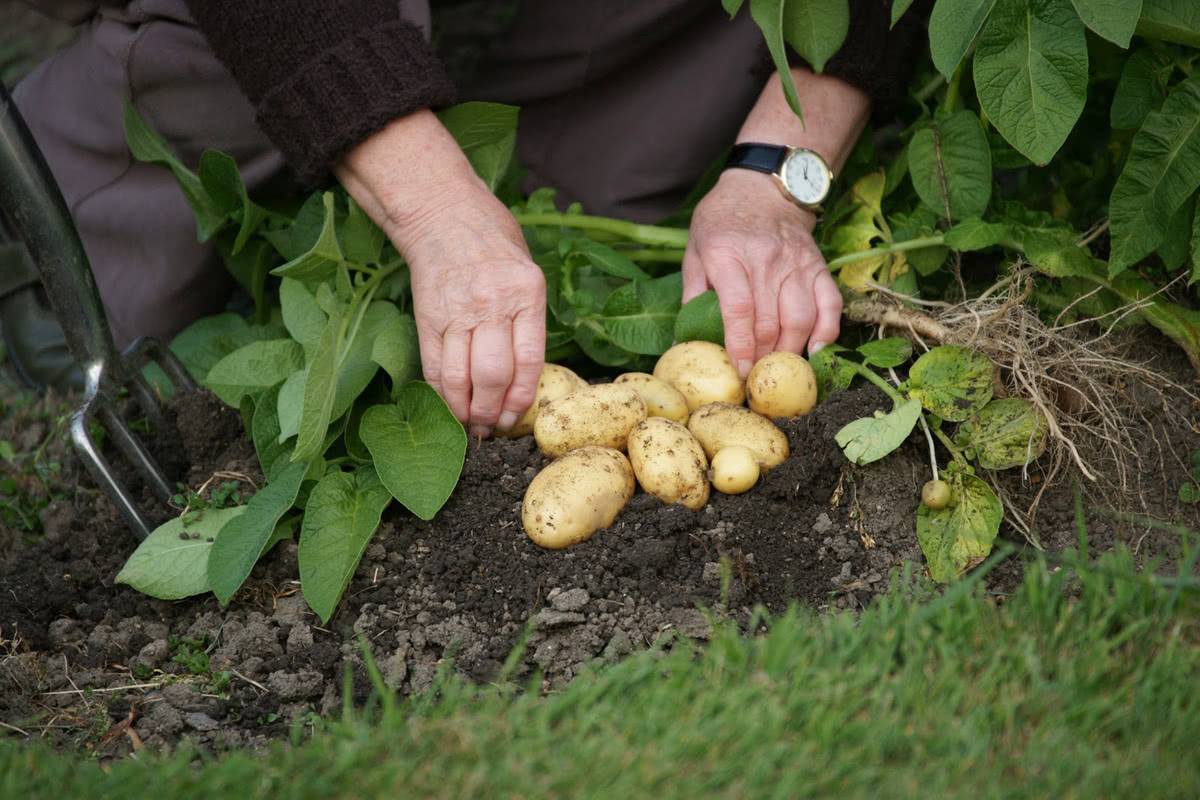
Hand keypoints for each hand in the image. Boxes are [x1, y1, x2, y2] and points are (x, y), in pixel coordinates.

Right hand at [403, 192, 546, 437]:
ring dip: (465, 409)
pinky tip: (448, 406)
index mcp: (526, 292)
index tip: (516, 418)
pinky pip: (435, 365)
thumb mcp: (526, 270)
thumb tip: (524, 374)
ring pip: (461, 376)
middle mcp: (493, 303)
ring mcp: (457, 311)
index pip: (529, 360)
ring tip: (470, 424)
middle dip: (492, 411)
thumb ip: (527, 318)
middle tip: (491, 427)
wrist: (442, 211)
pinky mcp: (428, 316)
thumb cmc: (492, 238)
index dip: (521, 398)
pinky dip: (441, 392)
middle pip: (494, 374)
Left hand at [682, 169, 842, 376]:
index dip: (740, 346)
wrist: (762, 188)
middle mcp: (765, 259)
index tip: (740, 371)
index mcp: (728, 254)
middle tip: (756, 380)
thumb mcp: (695, 250)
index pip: (738, 309)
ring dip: (790, 351)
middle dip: (763, 358)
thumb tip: (690, 339)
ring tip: (778, 369)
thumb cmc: (721, 223)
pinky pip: (830, 304)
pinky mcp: (818, 266)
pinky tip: (815, 351)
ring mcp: (796, 263)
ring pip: (800, 318)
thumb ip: (693, 293)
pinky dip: (826, 332)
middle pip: (770, 322)